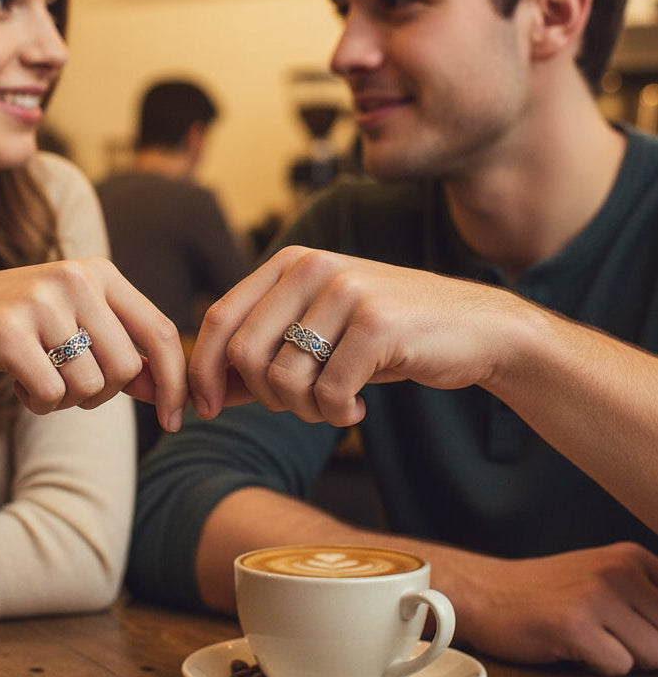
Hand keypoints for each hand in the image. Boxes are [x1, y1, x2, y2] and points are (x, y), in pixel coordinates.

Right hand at [0, 257, 187, 430]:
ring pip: (90, 386)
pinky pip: (52, 395)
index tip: (175, 420)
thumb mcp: (74, 325)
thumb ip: (122, 350)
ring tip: (38, 375)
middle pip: (126, 368)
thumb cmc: (16, 328)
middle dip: (102, 394)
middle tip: (67, 384)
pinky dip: (39, 403)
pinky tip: (17, 381)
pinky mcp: (6, 332)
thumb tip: (170, 392)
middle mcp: (74, 278)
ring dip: (66, 399)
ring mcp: (40, 302)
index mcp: (99, 271)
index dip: (174, 382)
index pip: (159, 332)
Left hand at [189, 245, 520, 424]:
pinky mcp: (376, 323)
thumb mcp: (318, 337)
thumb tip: (202, 391)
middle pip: (245, 353)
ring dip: (303, 410)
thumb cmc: (386, 338)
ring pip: (283, 378)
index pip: (221, 319)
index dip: (203, 372)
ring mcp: (345, 291)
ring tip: (333, 405)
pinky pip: (326, 392)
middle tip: (301, 407)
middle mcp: (312, 266)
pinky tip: (357, 406)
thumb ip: (262, 356)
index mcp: (290, 262)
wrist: (475, 330)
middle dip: (265, 398)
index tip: (206, 411)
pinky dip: (335, 414)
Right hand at [456, 542, 657, 674]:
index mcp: (630, 556)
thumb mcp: (602, 578)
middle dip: (642, 646)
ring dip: (622, 657)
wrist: (483, 591)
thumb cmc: (545, 593)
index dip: (654, 626)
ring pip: (653, 656)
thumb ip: (647, 599)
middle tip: (601, 630)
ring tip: (587, 636)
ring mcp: (596, 595)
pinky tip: (569, 644)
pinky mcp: (576, 626)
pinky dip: (596, 666)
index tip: (624, 623)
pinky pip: (618, 668)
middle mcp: (617, 569)